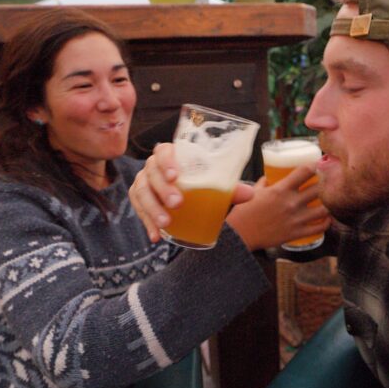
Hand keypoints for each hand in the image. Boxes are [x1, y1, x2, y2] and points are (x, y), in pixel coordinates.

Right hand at [128, 143, 254, 242]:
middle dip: (163, 189)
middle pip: (151, 173)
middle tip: (177, 204)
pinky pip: (139, 211)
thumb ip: (230, 189)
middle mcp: (153, 166)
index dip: (166, 161)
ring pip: (141, 192)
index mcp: (172, 155)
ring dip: (152, 209)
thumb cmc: (202, 183)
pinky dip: (147, 224)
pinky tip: (156, 236)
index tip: (175, 176)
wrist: (188, 195)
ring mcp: (144, 182)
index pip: (163, 151)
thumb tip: (249, 194)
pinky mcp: (140, 200)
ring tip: (166, 223)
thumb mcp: (215, 185)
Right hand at [226, 165, 330, 251]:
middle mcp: (291, 203)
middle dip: (326, 183)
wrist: (240, 235)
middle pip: (319, 188)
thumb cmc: (244, 212)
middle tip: (328, 181)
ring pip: (325, 208)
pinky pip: (320, 227)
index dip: (315, 165)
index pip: (305, 171)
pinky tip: (326, 218)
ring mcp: (296, 219)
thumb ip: (265, 182)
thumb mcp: (254, 191)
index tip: (318, 164)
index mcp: (281, 189)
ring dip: (329, 203)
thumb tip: (270, 176)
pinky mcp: (297, 233)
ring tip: (329, 200)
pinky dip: (326, 222)